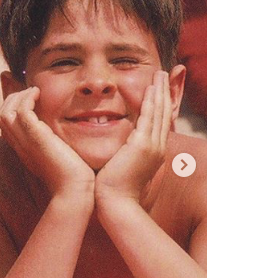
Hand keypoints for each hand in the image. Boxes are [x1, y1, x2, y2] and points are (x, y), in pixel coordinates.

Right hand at [0, 87, 94, 197]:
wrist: (73, 190)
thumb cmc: (72, 178)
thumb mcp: (58, 156)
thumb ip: (53, 144)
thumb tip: (60, 136)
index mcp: (23, 150)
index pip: (6, 125)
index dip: (13, 108)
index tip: (30, 100)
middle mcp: (20, 145)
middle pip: (1, 116)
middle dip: (12, 99)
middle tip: (31, 92)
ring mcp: (25, 142)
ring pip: (5, 112)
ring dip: (18, 97)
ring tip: (34, 91)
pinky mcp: (35, 137)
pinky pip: (21, 111)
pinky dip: (27, 98)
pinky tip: (39, 94)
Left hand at [96, 71, 171, 204]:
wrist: (113, 203)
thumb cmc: (112, 189)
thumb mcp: (121, 167)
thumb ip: (122, 155)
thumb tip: (117, 149)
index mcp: (153, 153)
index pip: (159, 122)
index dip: (160, 104)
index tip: (158, 88)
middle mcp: (157, 148)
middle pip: (164, 113)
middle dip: (165, 93)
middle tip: (165, 74)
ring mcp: (152, 146)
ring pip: (159, 112)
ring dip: (160, 91)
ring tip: (160, 74)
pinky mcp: (142, 145)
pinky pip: (149, 117)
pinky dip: (151, 101)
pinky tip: (151, 87)